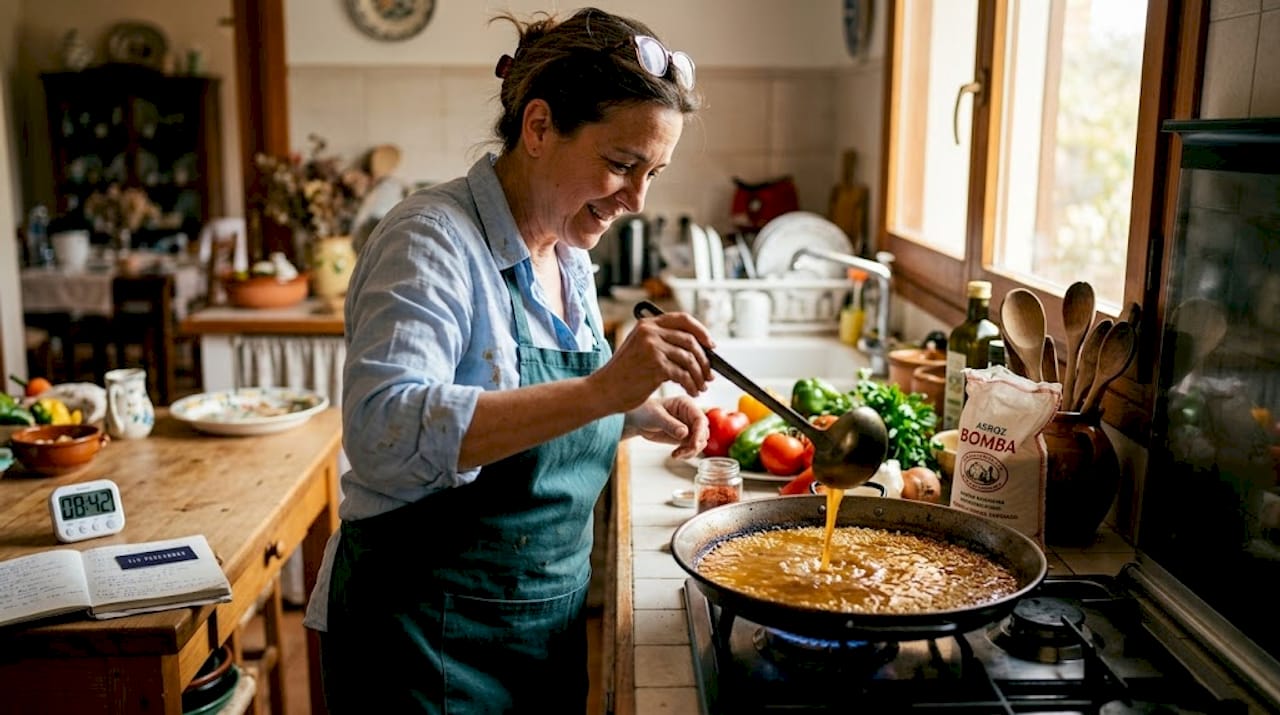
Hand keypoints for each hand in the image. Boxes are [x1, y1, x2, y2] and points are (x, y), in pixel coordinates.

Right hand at [594, 311, 713, 410]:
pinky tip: (691, 391)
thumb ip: (663, 343)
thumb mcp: (640, 349)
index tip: (711, 346)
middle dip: (705, 360)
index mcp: (648, 324)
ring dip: (699, 376)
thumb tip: (697, 350)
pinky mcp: (656, 365)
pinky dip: (691, 385)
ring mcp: (653, 347)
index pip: (683, 320)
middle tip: (709, 374)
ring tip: (701, 387)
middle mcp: (650, 331)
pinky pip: (683, 374)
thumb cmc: (623, 374)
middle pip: (691, 340)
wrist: (604, 390)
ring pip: (689, 359)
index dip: (701, 332)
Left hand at [625, 396, 708, 458]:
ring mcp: (688, 427)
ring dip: (691, 451)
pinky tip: (675, 455)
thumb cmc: (645, 411)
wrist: (637, 420)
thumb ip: (670, 424)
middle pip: (703, 432)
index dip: (700, 432)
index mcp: (685, 404)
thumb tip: (684, 433)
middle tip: (683, 451)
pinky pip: (692, 448)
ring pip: (700, 442)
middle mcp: (690, 415)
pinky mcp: (684, 437)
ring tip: (677, 454)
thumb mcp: (655, 416)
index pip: (700, 419)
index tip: (694, 444)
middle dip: (696, 444)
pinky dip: (686, 454)